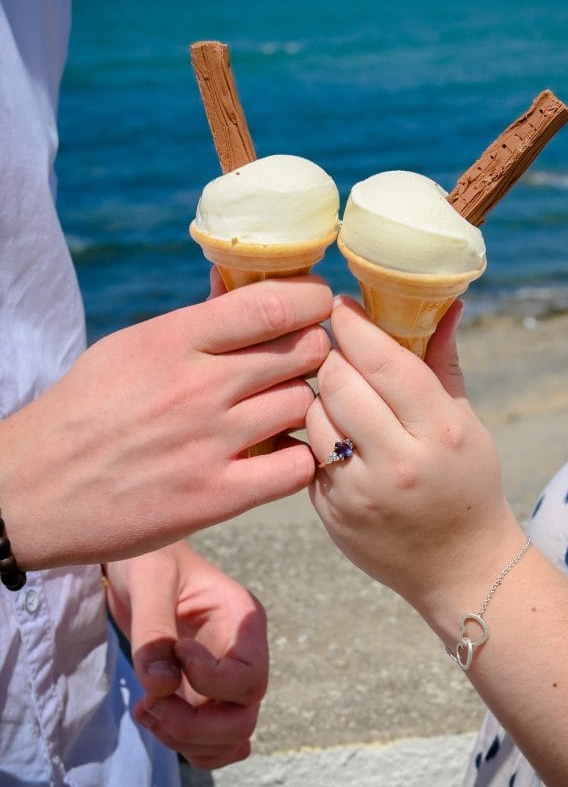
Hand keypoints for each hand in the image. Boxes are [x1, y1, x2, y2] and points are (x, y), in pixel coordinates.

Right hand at [1, 276, 331, 567]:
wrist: (32, 491)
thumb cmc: (84, 410)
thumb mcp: (129, 347)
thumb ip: (192, 324)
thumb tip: (239, 287)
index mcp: (172, 341)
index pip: (272, 304)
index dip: (311, 300)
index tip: (316, 305)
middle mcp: (197, 388)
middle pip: (302, 352)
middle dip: (314, 350)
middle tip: (304, 360)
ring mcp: (209, 444)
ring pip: (303, 406)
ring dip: (306, 403)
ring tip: (285, 407)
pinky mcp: (214, 498)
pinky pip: (295, 469)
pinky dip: (300, 457)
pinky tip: (283, 453)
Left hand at [106, 542, 266, 769]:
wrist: (136, 564)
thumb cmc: (148, 558)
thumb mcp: (149, 578)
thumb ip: (153, 629)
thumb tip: (161, 686)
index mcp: (242, 620)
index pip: (249, 678)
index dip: (210, 682)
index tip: (176, 651)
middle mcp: (241, 653)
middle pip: (244, 718)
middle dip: (195, 725)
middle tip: (151, 703)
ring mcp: (223, 679)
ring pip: (228, 738)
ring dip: (184, 739)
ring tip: (147, 708)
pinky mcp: (202, 696)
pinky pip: (209, 743)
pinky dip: (182, 744)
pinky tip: (150, 712)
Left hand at [307, 296, 521, 617]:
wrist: (460, 567)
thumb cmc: (467, 480)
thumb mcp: (465, 420)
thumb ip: (442, 360)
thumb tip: (445, 301)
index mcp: (440, 430)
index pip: (382, 360)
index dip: (353, 324)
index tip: (341, 304)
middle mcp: (398, 462)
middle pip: (339, 381)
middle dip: (332, 354)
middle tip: (336, 345)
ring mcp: (360, 492)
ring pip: (314, 413)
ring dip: (319, 393)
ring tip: (337, 391)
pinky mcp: (331, 512)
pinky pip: (307, 451)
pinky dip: (316, 432)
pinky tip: (333, 429)